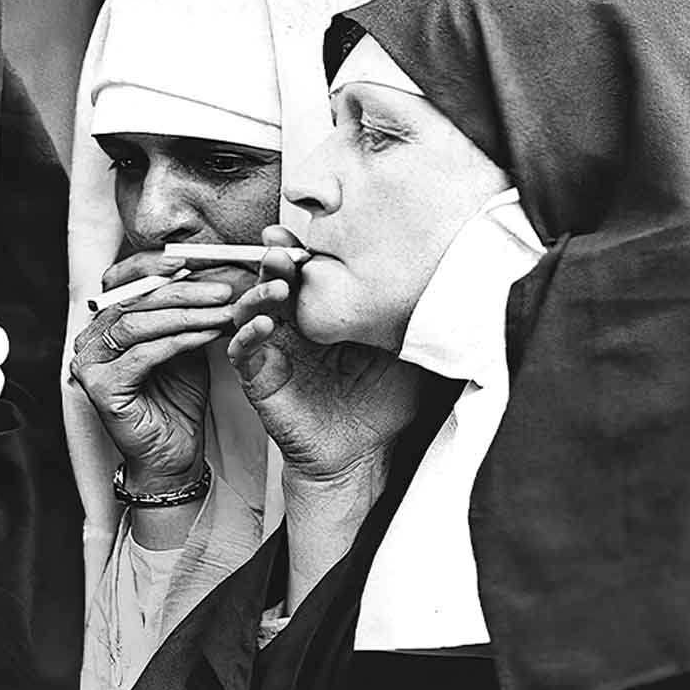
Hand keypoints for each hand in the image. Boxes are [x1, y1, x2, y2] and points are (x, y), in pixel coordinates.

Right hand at [67, 246, 246, 490]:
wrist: (173, 452)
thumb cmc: (177, 398)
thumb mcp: (184, 342)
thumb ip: (183, 310)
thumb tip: (208, 268)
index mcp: (103, 322)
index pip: (122, 279)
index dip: (154, 265)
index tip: (194, 259)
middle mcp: (89, 339)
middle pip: (134, 299)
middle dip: (183, 290)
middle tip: (223, 288)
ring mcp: (89, 363)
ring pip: (137, 323)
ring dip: (185, 313)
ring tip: (222, 310)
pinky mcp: (100, 387)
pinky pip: (143, 354)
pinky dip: (178, 340)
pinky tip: (207, 335)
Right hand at [222, 238, 426, 490]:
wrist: (363, 456)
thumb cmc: (383, 407)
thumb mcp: (408, 355)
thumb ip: (415, 323)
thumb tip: (449, 287)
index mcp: (326, 317)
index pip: (311, 274)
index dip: (305, 251)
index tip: (312, 233)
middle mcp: (296, 328)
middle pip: (276, 282)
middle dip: (276, 260)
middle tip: (283, 249)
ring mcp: (275, 351)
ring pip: (251, 309)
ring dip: (258, 292)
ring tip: (278, 287)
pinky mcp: (260, 379)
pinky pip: (241, 352)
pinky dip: (246, 335)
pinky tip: (263, 326)